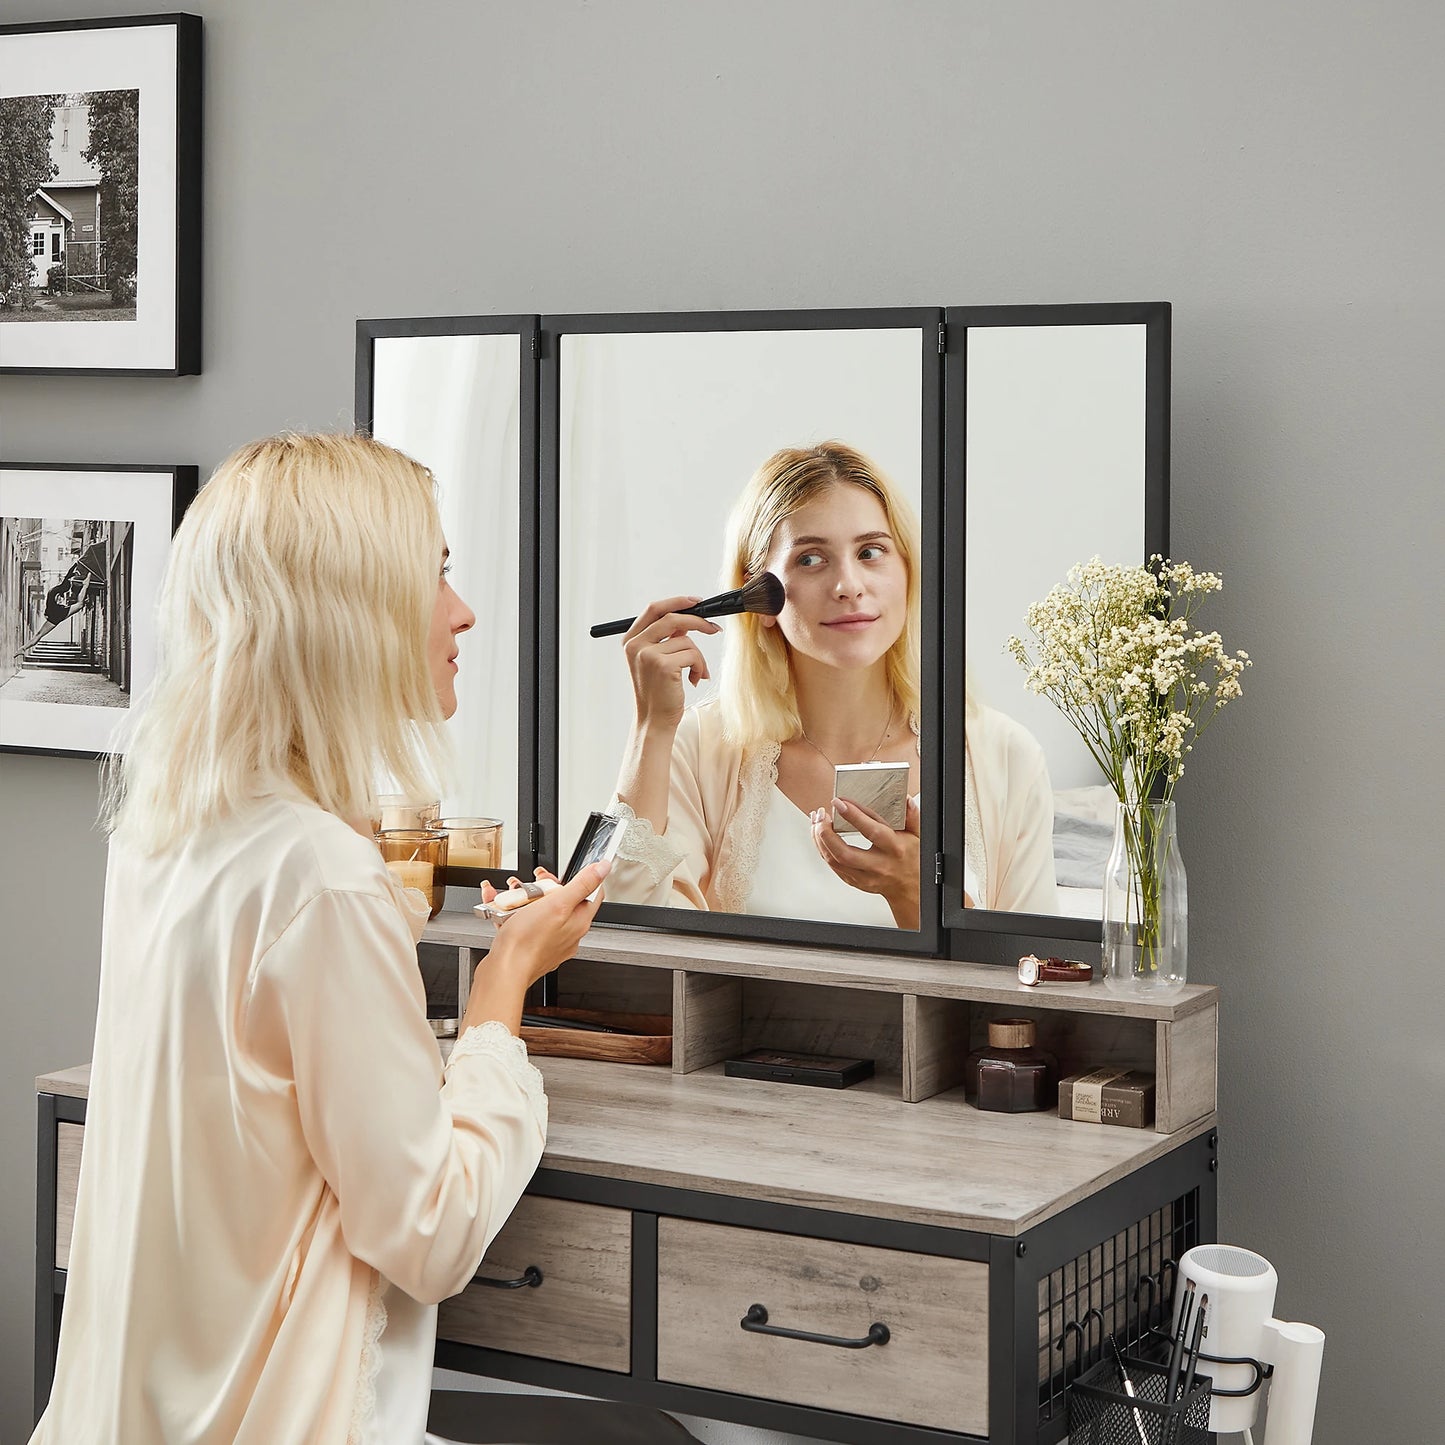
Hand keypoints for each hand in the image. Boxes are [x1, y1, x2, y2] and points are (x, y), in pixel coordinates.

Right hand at [465, 863, 609, 1035]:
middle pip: (564, 901)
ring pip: (541, 910)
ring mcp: (550, 941)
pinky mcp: (532, 946)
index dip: (583, 877)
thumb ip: (582, 884)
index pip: (593, 893)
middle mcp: (568, 933)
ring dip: (525, 897)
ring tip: (513, 893)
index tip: (567, 871)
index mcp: (579, 922)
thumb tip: (603, 868)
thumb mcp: (559, 903)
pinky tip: (499, 906)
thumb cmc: (528, 942)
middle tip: (534, 883)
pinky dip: (512, 911)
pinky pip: (524, 922)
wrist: (504, 970)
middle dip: (547, 886)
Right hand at [623, 596, 721, 734]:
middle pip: (672, 618)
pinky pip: (693, 655)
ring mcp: (647, 654)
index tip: (696, 602)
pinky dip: (700, 667)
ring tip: (696, 674)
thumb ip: (666, 639)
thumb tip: (688, 622)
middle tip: (714, 629)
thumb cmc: (658, 692)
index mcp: (630, 640)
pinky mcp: (663, 665)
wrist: (654, 721)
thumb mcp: (656, 661)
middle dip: (698, 621)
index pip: (653, 609)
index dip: (677, 602)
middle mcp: (635, 645)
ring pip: (687, 640)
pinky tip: (694, 681)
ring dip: (699, 658)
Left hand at [810, 795, 920, 928]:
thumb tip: (904, 799)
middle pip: (845, 853)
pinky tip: (819, 835)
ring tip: (816, 822)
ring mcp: (865, 877)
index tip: (839, 803)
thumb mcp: (917, 835)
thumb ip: (911, 815)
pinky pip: (833, 866)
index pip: (871, 832)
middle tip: (821, 816)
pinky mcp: (855, 881)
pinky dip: (823, 849)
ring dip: (820, 840)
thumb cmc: (912, 858)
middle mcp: (878, 865)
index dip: (853, 816)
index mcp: (894, 849)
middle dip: (827, 833)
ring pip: (834, 861)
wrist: (910, 887)